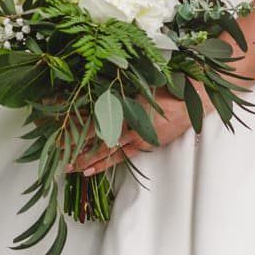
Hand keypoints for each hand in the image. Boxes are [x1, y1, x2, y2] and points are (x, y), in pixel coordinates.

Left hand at [68, 87, 200, 176]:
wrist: (195, 98)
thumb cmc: (168, 86)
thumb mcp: (140, 84)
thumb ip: (120, 92)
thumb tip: (97, 93)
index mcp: (127, 108)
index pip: (95, 122)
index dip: (76, 131)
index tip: (59, 135)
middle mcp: (130, 125)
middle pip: (98, 140)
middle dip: (78, 150)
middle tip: (59, 158)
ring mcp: (139, 137)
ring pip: (108, 151)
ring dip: (88, 161)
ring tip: (71, 168)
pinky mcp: (147, 144)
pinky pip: (123, 155)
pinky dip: (106, 163)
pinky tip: (93, 170)